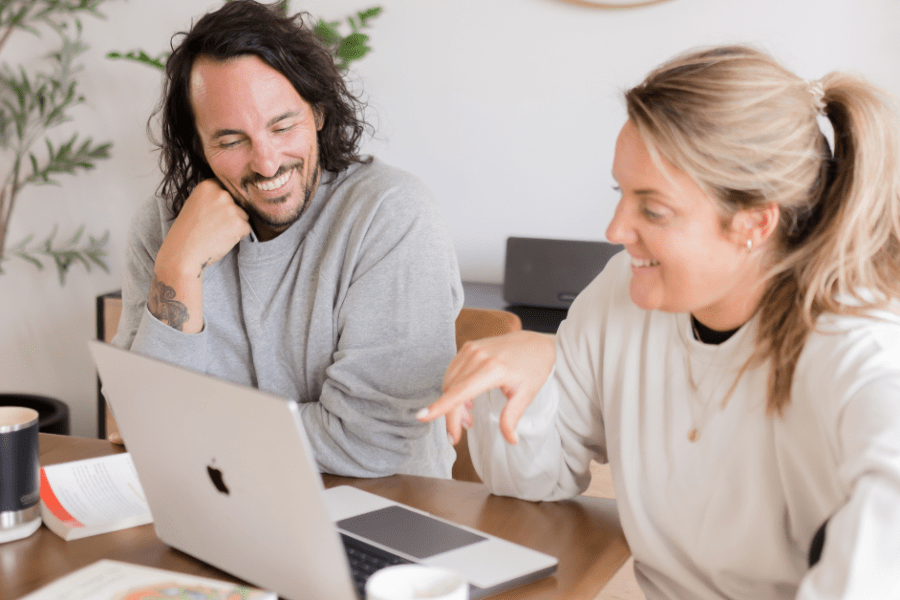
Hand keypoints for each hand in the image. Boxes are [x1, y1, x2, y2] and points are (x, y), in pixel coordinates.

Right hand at [157, 179, 250, 277]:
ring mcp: (231, 208)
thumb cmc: (186, 231)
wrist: (182, 253)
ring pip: (243, 215)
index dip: (221, 204)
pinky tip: (221, 239)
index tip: (211, 213)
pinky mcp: (239, 224)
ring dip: (234, 225)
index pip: (227, 190)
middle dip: (229, 214)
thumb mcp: (195, 204)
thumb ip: (212, 197)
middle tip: (212, 225)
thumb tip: (233, 197)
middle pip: (237, 202)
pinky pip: (246, 228)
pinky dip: (238, 236)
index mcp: (208, 185)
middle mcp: (221, 193)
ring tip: (216, 233)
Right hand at [419, 330, 554, 445]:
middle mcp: (478, 357)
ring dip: (453, 404)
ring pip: (449, 383)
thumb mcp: (526, 395)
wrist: (534, 343)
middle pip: (451, 391)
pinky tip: (467, 401)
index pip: (460, 391)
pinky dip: (455, 389)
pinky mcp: (468, 347)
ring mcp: (470, 349)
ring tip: (468, 418)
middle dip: (451, 416)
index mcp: (492, 369)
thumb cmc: (533, 369)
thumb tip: (511, 441)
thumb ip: (512, 418)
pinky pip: (453, 372)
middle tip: (458, 436)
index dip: (440, 406)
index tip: (422, 417)